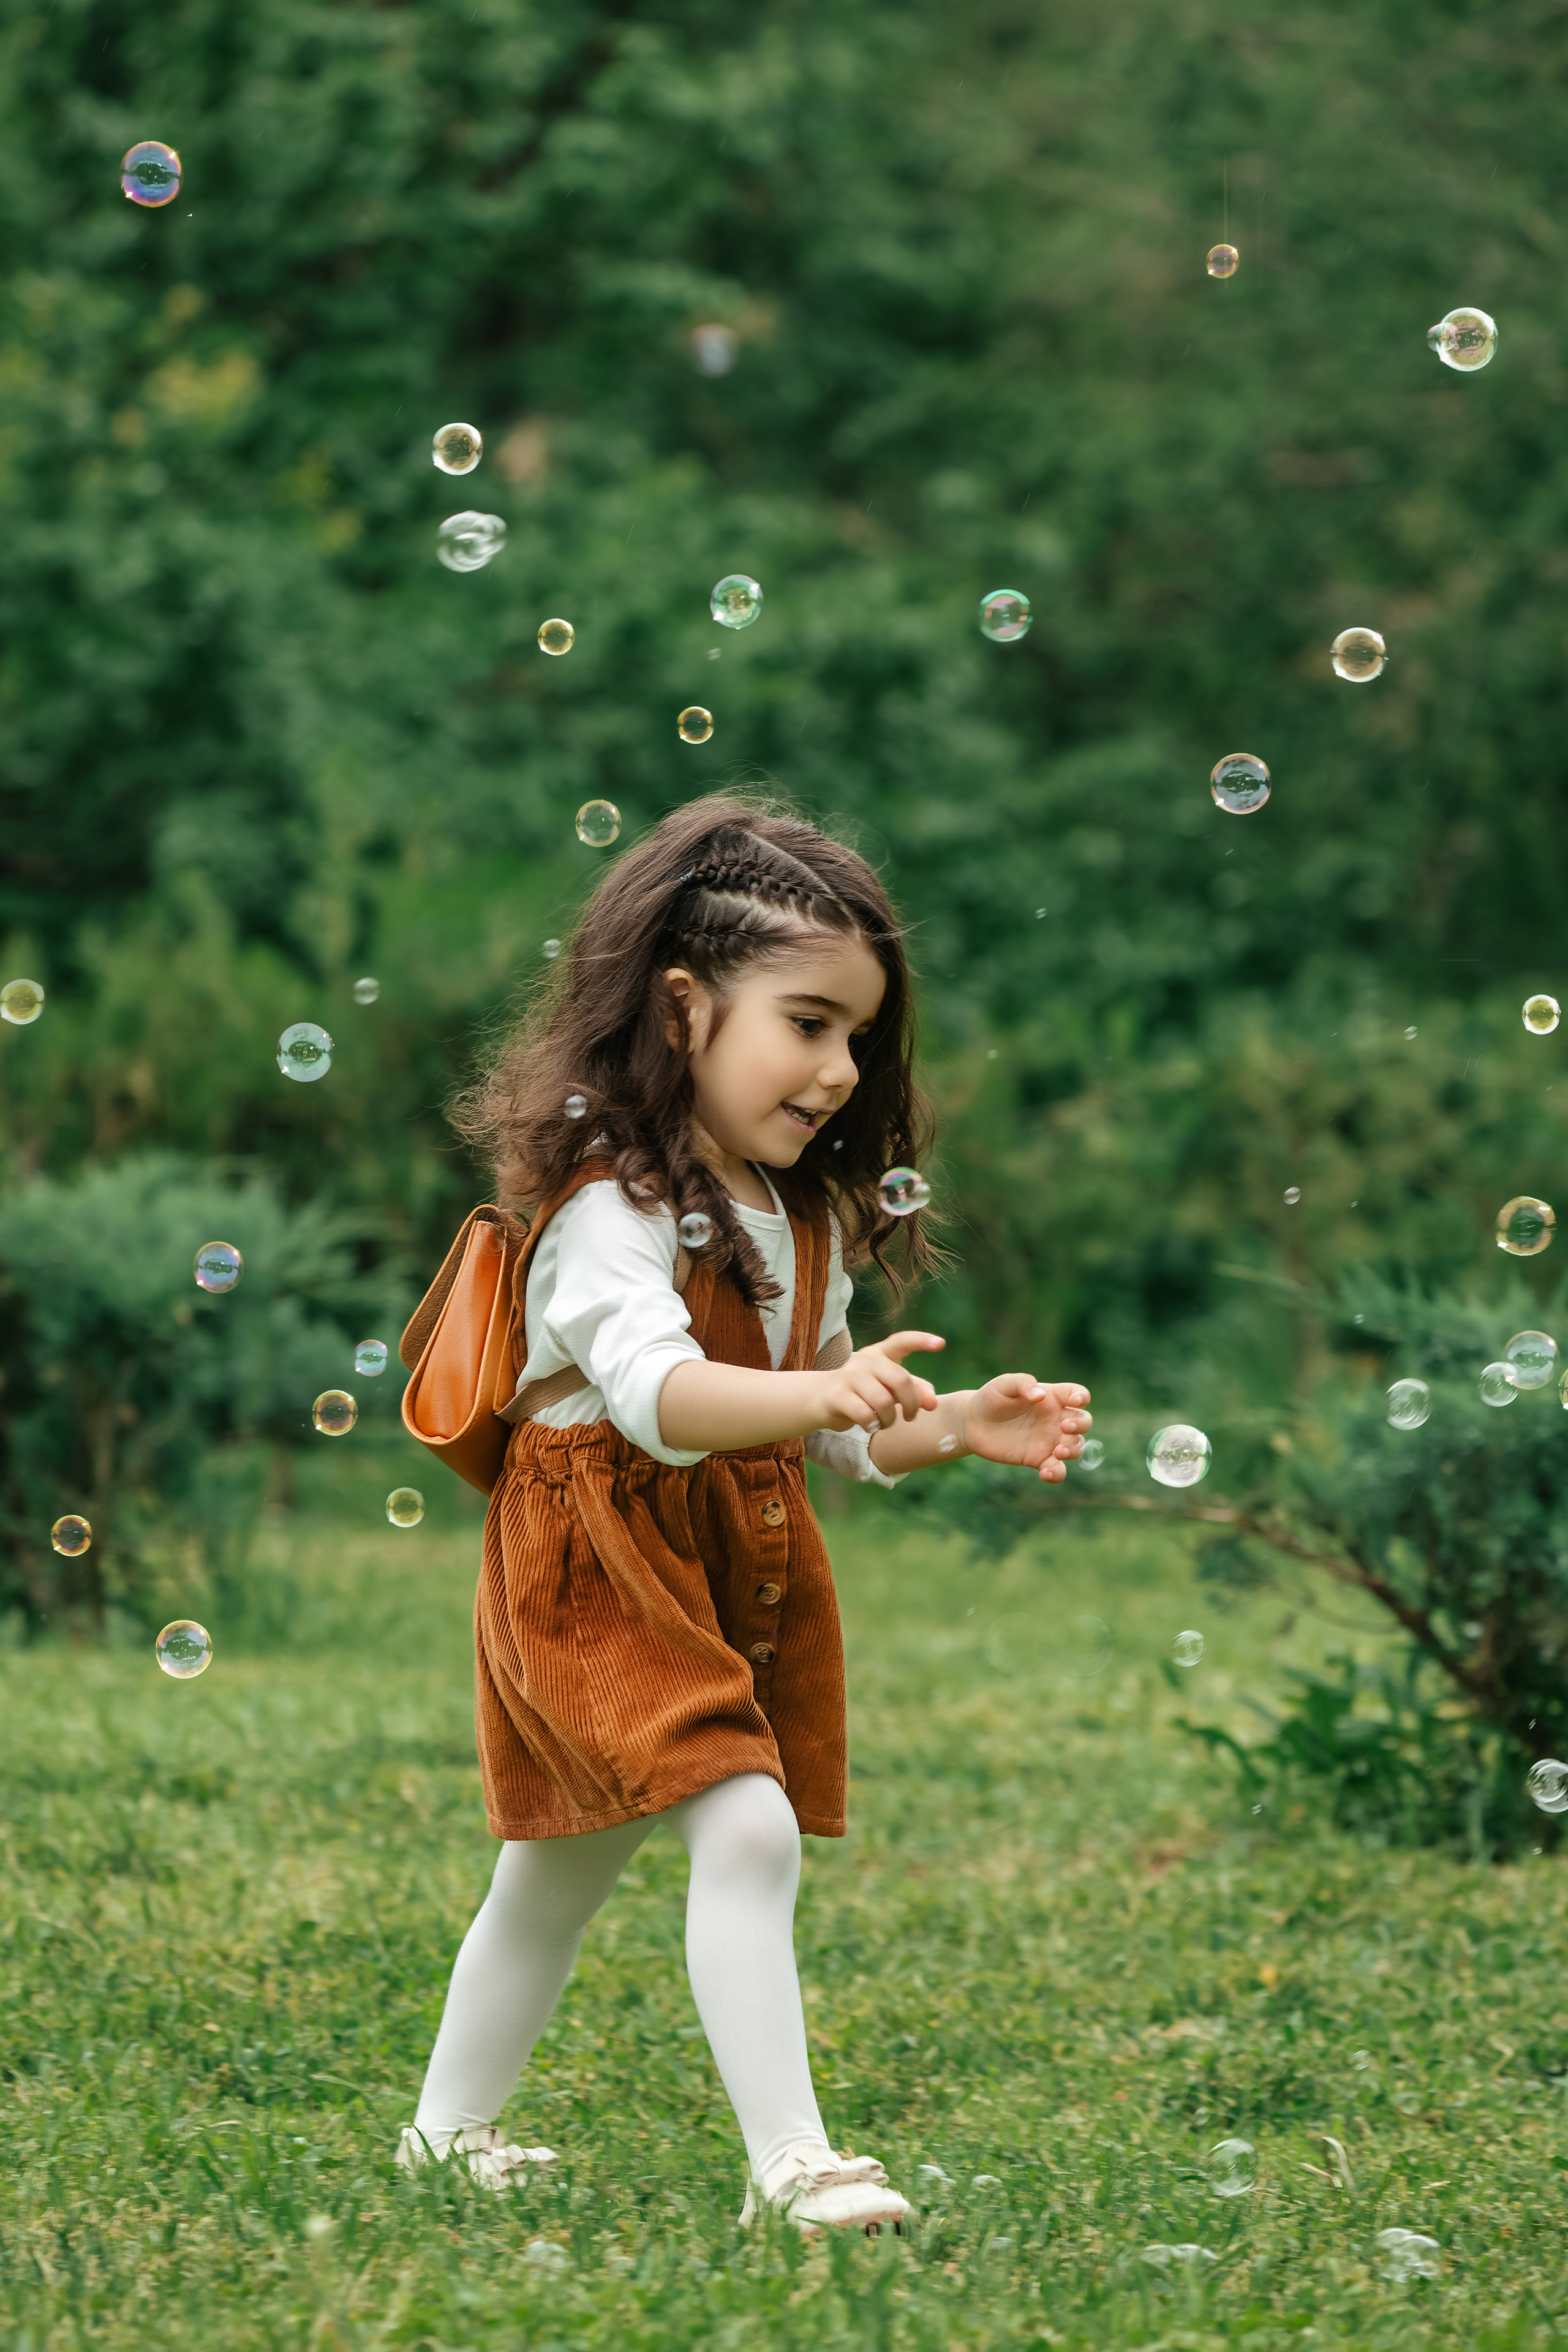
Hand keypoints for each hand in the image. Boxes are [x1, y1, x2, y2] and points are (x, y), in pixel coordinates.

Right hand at [814, 1331, 944, 1434]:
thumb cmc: (864, 1393)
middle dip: (912, 1404)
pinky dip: (873, 1425)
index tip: (940, 1344)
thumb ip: (915, 1391)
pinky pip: (865, 1414)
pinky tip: (870, 1425)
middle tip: (910, 1417)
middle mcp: (865, 1359)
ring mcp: (849, 1375)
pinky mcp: (838, 1394)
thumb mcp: (890, 1388)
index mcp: (881, 1353)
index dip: (921, 1341)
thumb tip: (934, 1403)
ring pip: (883, 1401)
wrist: (822, 1399)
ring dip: (890, 1419)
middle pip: (901, 1379)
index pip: (902, 1341)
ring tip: (885, 1422)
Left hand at [961, 1377, 1091, 1482]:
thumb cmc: (991, 1398)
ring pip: (1076, 1446)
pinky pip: (1057, 1469)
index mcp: (1052, 1397)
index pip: (1077, 1394)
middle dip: (1081, 1425)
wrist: (973, 1423)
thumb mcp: (1004, 1384)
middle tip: (1064, 1427)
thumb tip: (1041, 1396)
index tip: (1074, 1401)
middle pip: (1084, 1422)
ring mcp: (1049, 1440)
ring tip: (1058, 1452)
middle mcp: (1055, 1419)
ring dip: (1074, 1450)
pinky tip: (1045, 1473)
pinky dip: (1057, 1473)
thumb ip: (1023, 1383)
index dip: (1081, 1397)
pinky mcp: (1038, 1459)